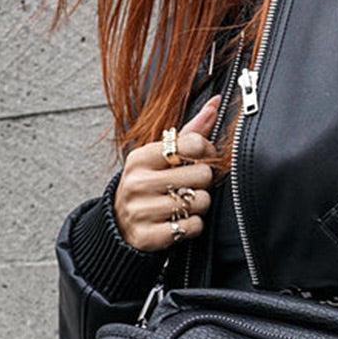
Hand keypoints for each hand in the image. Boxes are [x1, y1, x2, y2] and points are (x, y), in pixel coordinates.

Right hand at [112, 94, 221, 251]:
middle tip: (190, 184)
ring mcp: (141, 211)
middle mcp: (137, 182)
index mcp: (141, 157)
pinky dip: (192, 225)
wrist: (120, 224)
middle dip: (203, 182)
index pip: (192, 144)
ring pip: (199, 202)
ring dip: (199, 205)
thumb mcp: (162, 156)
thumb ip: (191, 130)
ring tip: (184, 202)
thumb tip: (216, 102)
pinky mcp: (148, 236)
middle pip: (202, 175)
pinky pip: (192, 227)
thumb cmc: (149, 183)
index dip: (207, 151)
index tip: (204, 157)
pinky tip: (179, 220)